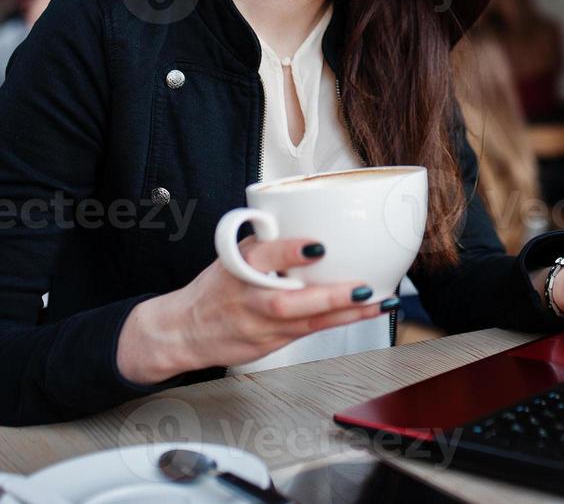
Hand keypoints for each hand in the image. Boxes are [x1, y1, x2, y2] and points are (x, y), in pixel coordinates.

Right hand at [116, 237, 392, 384]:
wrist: (184, 331)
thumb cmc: (217, 288)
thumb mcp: (234, 255)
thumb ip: (270, 243)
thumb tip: (316, 219)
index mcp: (238, 265)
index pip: (261, 257)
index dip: (289, 253)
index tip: (318, 247)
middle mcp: (248, 297)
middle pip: (286, 301)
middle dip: (328, 297)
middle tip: (362, 287)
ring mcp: (259, 325)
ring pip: (306, 322)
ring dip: (346, 313)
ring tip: (379, 301)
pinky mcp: (270, 344)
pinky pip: (310, 332)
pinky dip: (339, 322)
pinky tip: (366, 313)